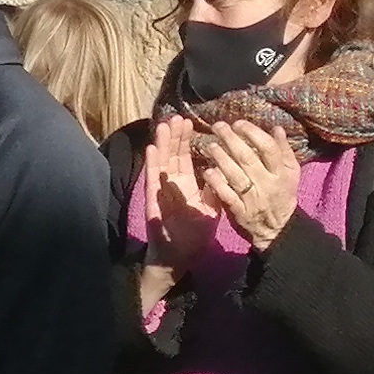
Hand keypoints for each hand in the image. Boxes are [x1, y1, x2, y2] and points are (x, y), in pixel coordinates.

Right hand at [141, 116, 219, 263]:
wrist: (179, 257)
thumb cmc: (194, 236)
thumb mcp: (210, 210)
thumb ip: (214, 191)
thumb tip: (221, 171)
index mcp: (186, 186)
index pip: (185, 159)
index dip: (186, 141)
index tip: (189, 123)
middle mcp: (171, 186)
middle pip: (172, 156)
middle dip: (175, 137)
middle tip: (177, 117)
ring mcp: (160, 192)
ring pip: (161, 163)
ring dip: (163, 145)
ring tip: (165, 125)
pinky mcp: (153, 201)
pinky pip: (152, 180)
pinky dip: (152, 164)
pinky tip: (152, 148)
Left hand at [190, 117, 302, 248]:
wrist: (278, 228)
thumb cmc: (283, 193)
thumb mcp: (291, 172)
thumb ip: (284, 150)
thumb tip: (277, 128)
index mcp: (281, 172)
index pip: (268, 148)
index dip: (253, 133)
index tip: (238, 123)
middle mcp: (267, 184)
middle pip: (248, 159)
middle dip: (231, 140)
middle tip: (218, 126)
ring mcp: (253, 199)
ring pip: (236, 175)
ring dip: (221, 159)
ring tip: (210, 145)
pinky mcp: (240, 211)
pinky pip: (227, 195)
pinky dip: (217, 183)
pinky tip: (208, 172)